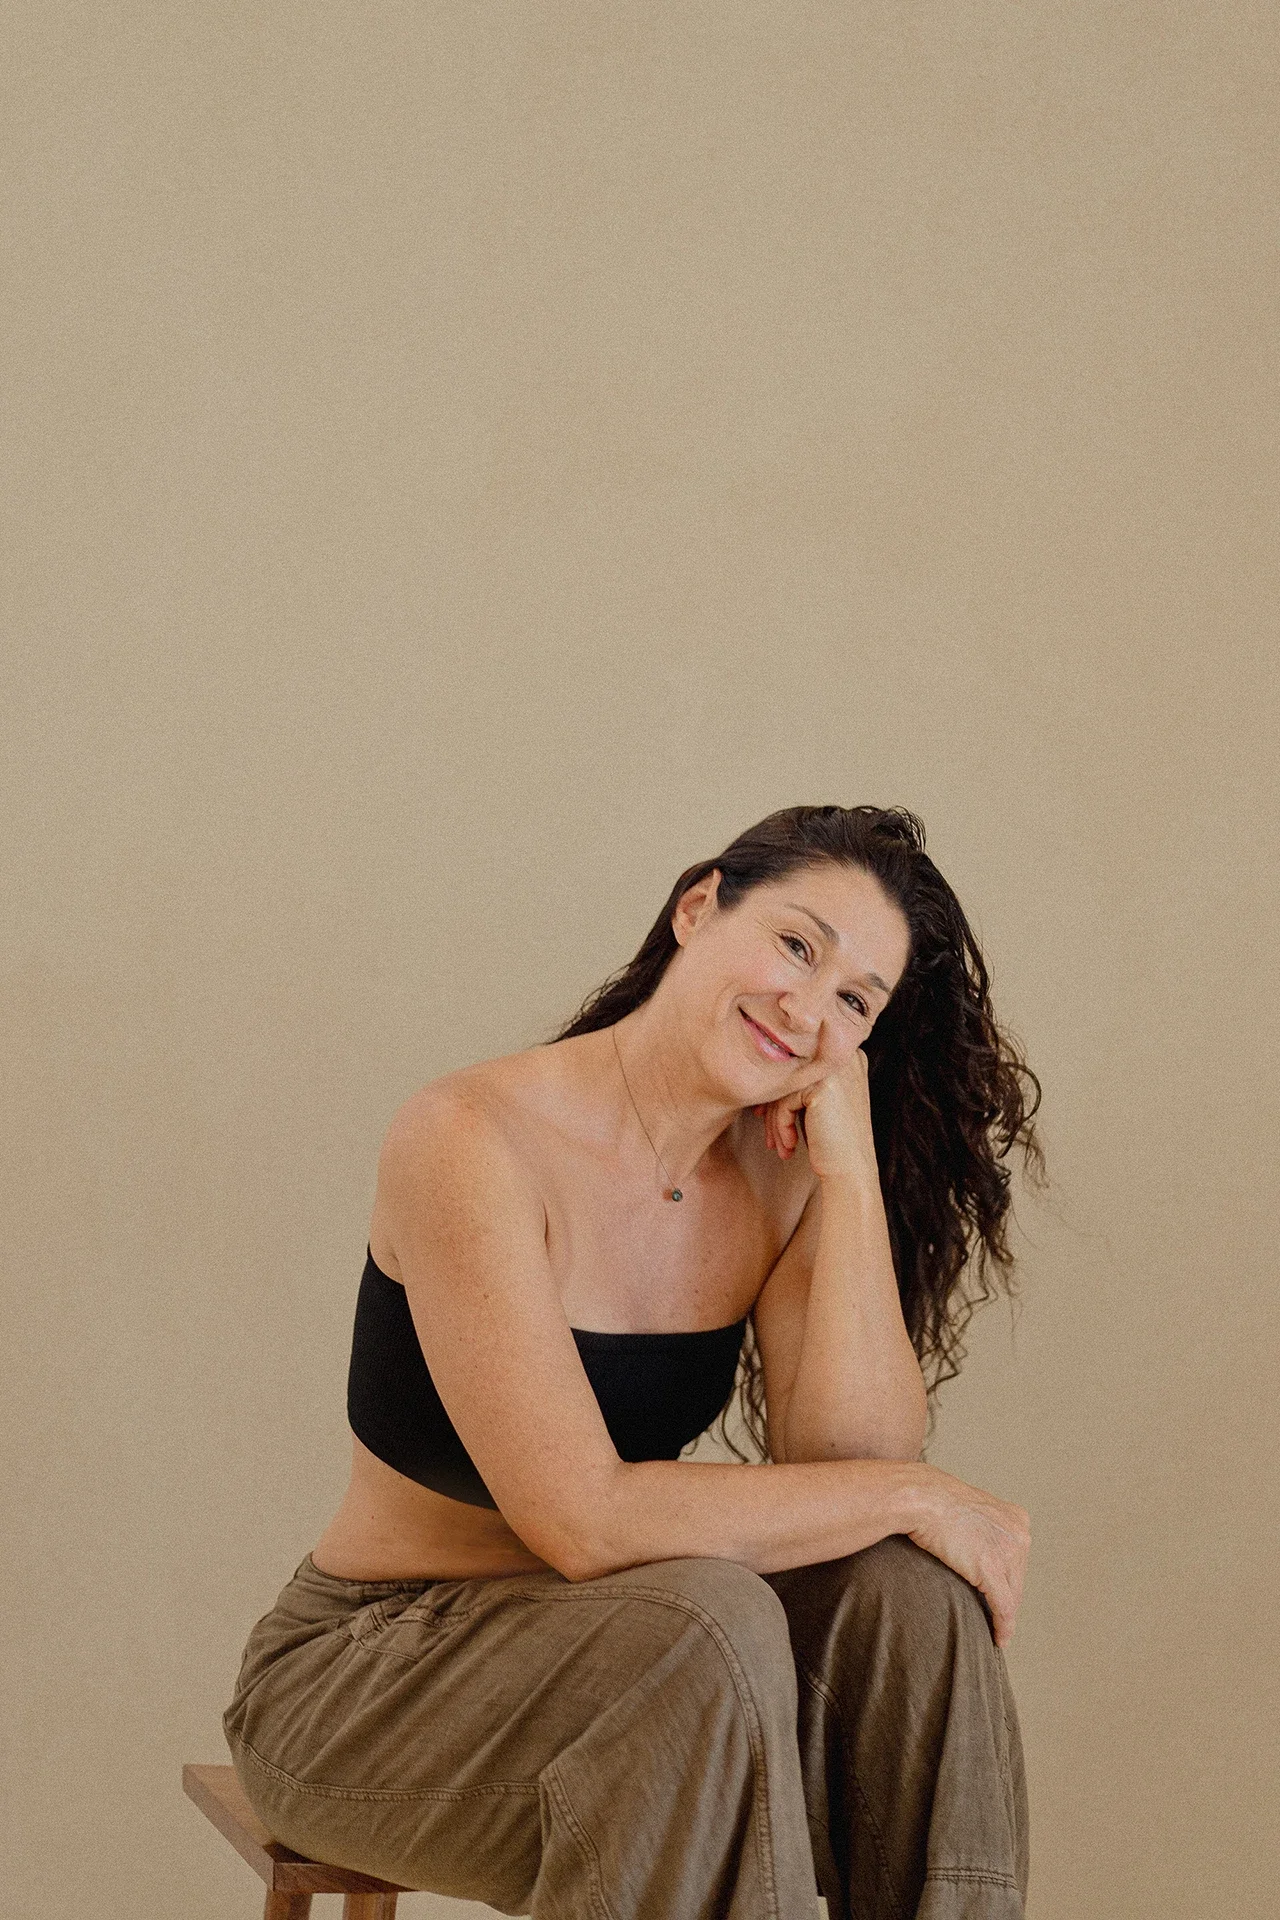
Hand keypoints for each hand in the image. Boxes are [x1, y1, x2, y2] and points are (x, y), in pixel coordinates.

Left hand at [752, 1050, 877, 1183]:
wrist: (851, 1172)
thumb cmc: (832, 1143)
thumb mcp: (816, 1106)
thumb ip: (798, 1085)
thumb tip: (763, 1080)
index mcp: (845, 1057)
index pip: (800, 1069)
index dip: (781, 1093)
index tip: (766, 1117)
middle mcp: (844, 1058)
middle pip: (791, 1076)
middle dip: (774, 1108)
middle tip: (769, 1135)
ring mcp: (835, 1071)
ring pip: (785, 1089)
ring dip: (775, 1121)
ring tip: (778, 1146)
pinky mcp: (822, 1087)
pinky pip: (785, 1101)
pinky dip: (781, 1126)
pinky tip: (789, 1147)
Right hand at [905, 1464, 1030, 1647]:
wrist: (920, 1497)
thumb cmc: (934, 1500)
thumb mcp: (970, 1508)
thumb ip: (982, 1526)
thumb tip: (976, 1543)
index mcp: (1016, 1518)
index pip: (1017, 1559)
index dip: (1007, 1579)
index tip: (998, 1594)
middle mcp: (1019, 1534)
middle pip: (1017, 1578)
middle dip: (1006, 1597)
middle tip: (993, 1616)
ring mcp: (1007, 1553)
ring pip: (1012, 1596)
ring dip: (1004, 1616)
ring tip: (996, 1631)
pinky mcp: (991, 1571)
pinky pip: (1004, 1608)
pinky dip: (1003, 1627)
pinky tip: (999, 1639)